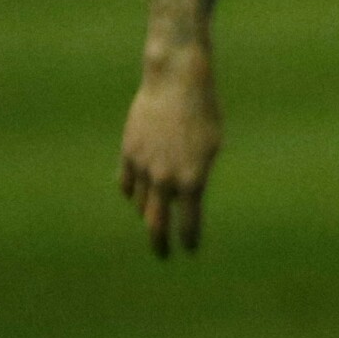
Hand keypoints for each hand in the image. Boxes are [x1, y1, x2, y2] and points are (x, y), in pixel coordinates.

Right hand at [120, 62, 221, 255]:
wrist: (176, 82)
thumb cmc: (204, 112)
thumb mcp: (212, 147)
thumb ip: (198, 176)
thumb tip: (185, 198)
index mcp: (193, 179)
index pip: (189, 222)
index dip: (188, 240)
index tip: (188, 250)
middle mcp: (165, 179)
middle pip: (156, 224)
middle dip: (160, 243)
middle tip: (163, 255)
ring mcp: (143, 167)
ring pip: (141, 204)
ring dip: (148, 214)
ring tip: (155, 220)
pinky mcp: (128, 154)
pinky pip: (126, 184)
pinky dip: (132, 194)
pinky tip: (138, 197)